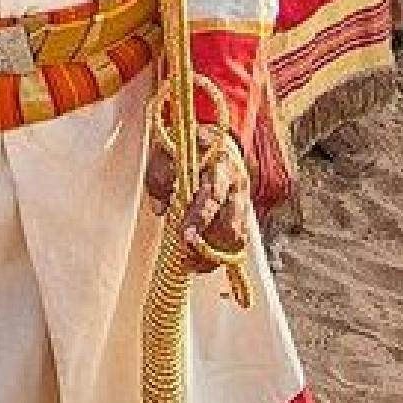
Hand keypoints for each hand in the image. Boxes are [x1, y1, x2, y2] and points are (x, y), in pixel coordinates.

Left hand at [144, 125, 251, 263]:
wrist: (216, 138)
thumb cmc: (189, 145)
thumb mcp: (169, 151)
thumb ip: (161, 177)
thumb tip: (160, 208)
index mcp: (220, 166)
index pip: (213, 194)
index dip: (200, 218)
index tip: (186, 236)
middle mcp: (237, 186)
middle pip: (231, 223)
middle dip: (209, 245)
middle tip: (187, 259)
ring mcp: (243, 201)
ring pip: (237, 236)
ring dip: (215, 255)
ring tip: (192, 264)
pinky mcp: (242, 214)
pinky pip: (238, 241)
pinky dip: (221, 254)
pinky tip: (204, 261)